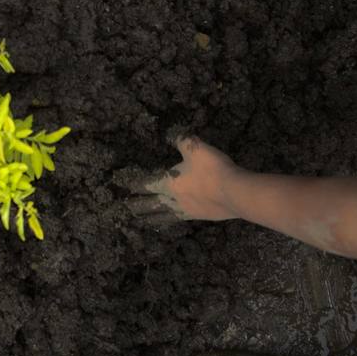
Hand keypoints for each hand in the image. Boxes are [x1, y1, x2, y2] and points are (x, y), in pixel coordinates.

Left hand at [126, 136, 240, 224]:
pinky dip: (169, 221)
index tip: (120, 184)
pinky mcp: (200, 217)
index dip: (131, 183)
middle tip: (124, 207)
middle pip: (148, 205)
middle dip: (135, 205)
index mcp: (167, 183)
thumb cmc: (212, 169)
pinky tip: (172, 221)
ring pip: (161, 217)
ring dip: (149, 218)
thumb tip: (170, 134)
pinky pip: (178, 220)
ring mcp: (186, 211)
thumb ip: (180, 139)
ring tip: (142, 220)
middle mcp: (173, 200)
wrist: (236, 192)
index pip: (143, 184)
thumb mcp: (195, 147)